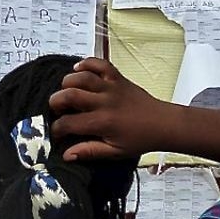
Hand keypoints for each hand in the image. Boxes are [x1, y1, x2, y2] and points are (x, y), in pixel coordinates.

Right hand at [49, 58, 175, 160]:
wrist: (164, 123)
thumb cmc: (140, 139)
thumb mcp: (115, 152)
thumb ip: (90, 151)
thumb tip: (66, 155)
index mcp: (102, 123)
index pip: (68, 123)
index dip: (56, 129)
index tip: (57, 133)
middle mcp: (105, 102)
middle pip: (70, 94)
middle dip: (55, 102)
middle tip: (57, 110)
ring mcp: (112, 87)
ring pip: (81, 77)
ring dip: (68, 82)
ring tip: (66, 92)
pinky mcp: (119, 78)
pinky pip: (100, 63)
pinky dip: (86, 63)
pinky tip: (78, 70)